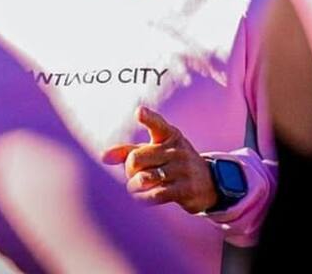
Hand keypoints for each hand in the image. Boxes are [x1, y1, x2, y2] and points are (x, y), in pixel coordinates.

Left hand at [100, 106, 216, 213]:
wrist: (209, 182)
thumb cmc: (172, 162)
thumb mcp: (154, 151)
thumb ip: (128, 151)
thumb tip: (103, 157)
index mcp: (169, 135)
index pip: (157, 124)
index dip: (148, 118)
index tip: (139, 112)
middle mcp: (176, 150)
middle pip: (137, 158)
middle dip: (129, 170)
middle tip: (131, 175)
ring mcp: (182, 169)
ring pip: (144, 178)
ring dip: (133, 186)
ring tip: (133, 188)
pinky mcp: (186, 189)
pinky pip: (155, 195)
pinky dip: (142, 199)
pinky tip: (139, 199)